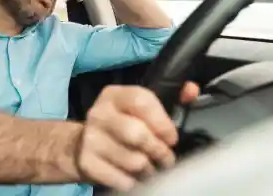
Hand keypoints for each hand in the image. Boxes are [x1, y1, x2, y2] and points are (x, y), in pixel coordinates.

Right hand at [76, 82, 198, 190]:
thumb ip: (170, 98)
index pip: (141, 101)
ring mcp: (90, 138)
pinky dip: (133, 182)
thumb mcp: (139, 107)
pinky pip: (121, 180)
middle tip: (166, 157)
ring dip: (149, 169)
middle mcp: (99, 113)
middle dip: (159, 150)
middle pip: (137, 134)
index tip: (171, 137)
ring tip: (150, 167)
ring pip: (133, 160)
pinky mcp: (87, 163)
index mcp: (114, 95)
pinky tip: (134, 176)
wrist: (81, 145)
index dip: (162, 122)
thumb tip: (192, 90)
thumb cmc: (120, 124)